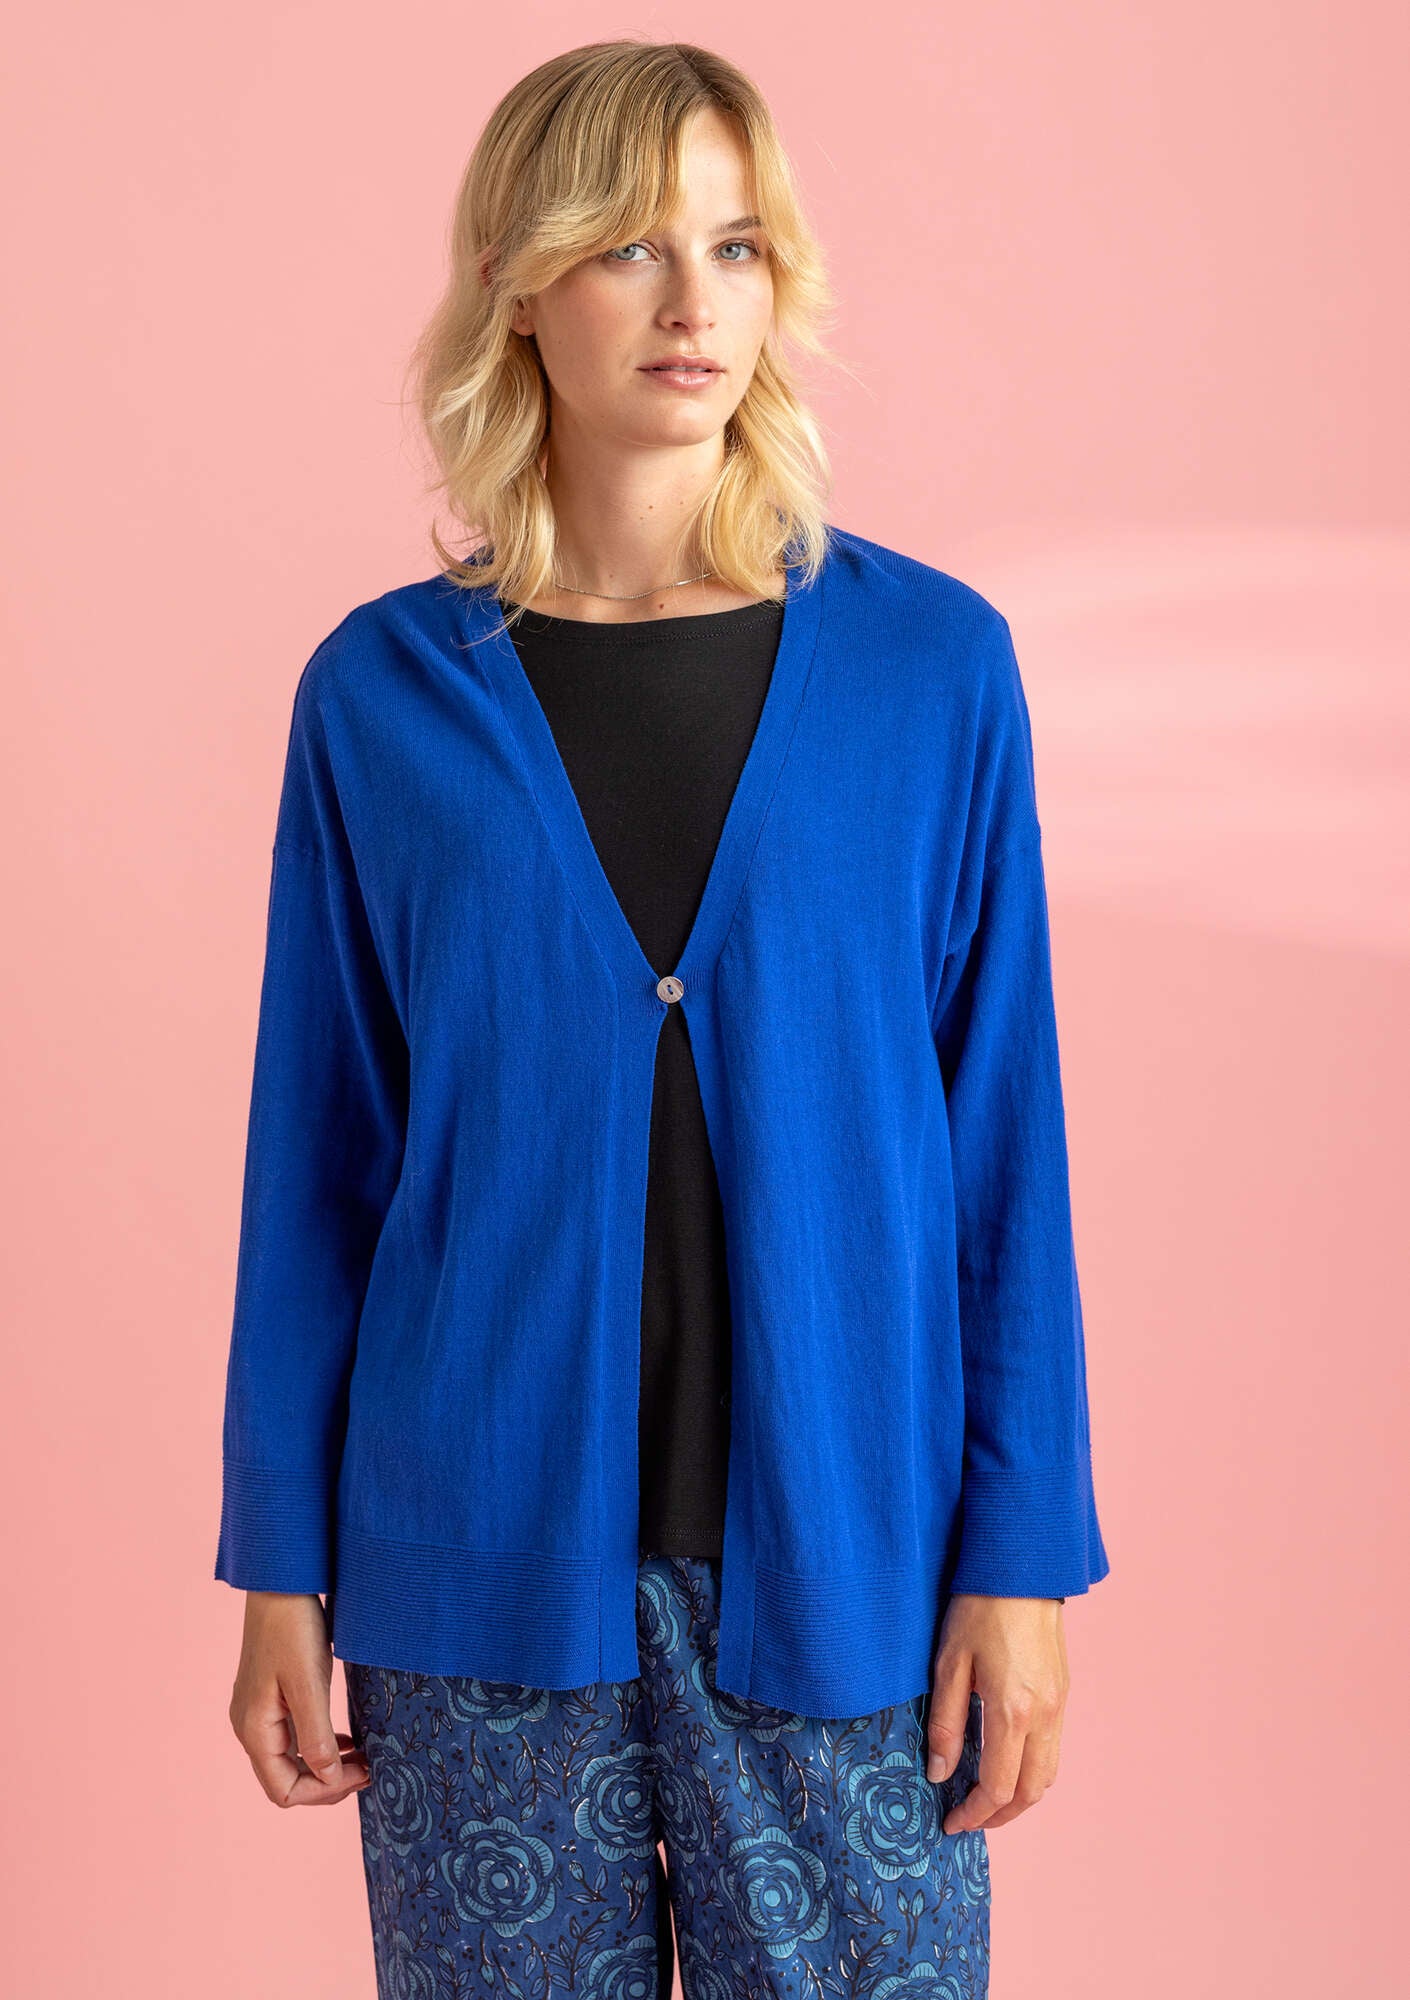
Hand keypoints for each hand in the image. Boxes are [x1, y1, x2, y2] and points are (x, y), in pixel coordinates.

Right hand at [227, 1591, 370, 1807]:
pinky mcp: (272, 1698)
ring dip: (326, 1766)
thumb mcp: (308, 1682)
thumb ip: (316, 1734)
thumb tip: (327, 1778)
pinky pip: (294, 1738)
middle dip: (328, 1783)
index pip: (284, 1790)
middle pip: (286, 1780)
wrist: (280, 1582)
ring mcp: (260, 1713)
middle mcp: (251, 1727)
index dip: (323, 1792)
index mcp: (255, 1729)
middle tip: (369, 1769)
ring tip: (362, 1757)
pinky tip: (344, 1739)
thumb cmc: (291, 1627)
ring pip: (292, 1761)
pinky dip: (319, 1745)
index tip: (362, 1774)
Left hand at [925, 1593, 1068, 1832]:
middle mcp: (1045, 1715)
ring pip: (1049, 1773)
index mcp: (1014, 1711)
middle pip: (1033, 1791)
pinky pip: (1053, 1747)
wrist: (1021, 1568)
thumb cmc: (979, 1608)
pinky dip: (1032, 1769)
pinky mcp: (1063, 1692)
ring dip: (1021, 1796)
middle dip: (1002, 1815)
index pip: (1000, 1787)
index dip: (975, 1814)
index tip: (951, 1823)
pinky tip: (1005, 1761)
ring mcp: (1060, 1704)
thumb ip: (944, 1723)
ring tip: (986, 1798)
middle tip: (968, 1819)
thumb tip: (940, 1773)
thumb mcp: (948, 1664)